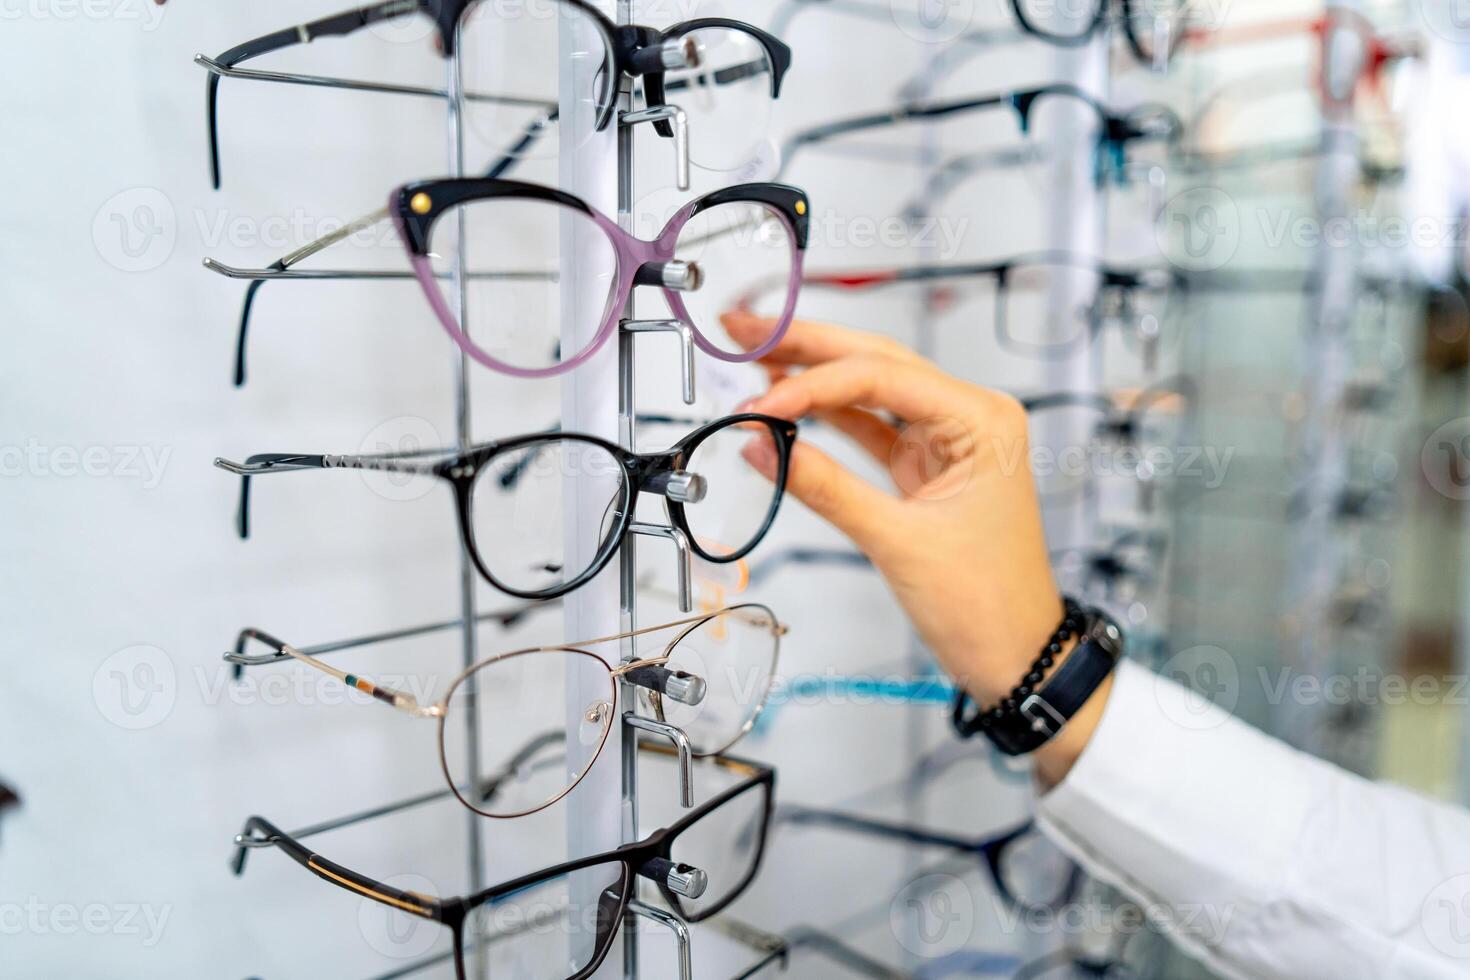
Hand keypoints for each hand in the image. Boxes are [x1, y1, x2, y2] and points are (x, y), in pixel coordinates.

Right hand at [724, 311, 1111, 781]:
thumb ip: (825, 488)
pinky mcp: (925, 468)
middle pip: (876, 363)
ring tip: (753, 358)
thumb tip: (763, 446)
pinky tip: (785, 409)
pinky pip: (869, 429)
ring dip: (811, 376)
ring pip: (869, 390)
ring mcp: (947, 441)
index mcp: (982, 421)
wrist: (1017, 656)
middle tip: (744, 330)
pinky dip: (827, 420)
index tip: (760, 407)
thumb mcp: (898, 543)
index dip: (813, 384)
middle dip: (807, 347)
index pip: (883, 377)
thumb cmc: (986, 603)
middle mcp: (969, 418)